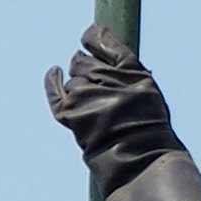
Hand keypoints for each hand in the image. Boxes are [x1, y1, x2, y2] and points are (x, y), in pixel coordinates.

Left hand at [43, 24, 177, 191]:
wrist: (142, 163)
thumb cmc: (148, 127)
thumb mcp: (147, 89)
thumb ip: (122, 64)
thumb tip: (93, 37)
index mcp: (130, 70)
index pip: (100, 40)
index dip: (95, 40)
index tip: (92, 42)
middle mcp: (106, 79)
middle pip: (82, 60)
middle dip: (88, 69)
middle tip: (105, 92)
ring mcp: (86, 96)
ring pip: (73, 79)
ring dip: (80, 88)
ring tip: (99, 110)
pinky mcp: (70, 113)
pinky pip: (55, 91)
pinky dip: (52, 81)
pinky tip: (54, 72)